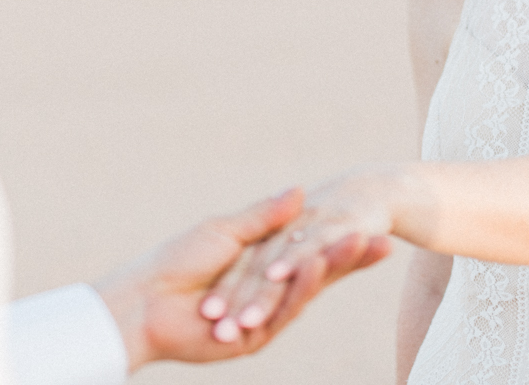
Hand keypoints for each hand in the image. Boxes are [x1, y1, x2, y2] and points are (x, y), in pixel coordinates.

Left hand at [95, 187, 391, 368]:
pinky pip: (284, 311)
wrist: (145, 300)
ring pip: (306, 292)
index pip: (310, 253)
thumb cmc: (179, 260)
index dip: (339, 243)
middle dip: (349, 257)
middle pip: (317, 274)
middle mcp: (268, 294)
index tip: (371, 226)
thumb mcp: (226, 231)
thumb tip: (299, 191)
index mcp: (263, 268)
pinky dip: (302, 287)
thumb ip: (265, 218)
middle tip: (382, 238)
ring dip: (333, 267)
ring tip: (360, 245)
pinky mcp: (254, 337)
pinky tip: (318, 267)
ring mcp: (264, 316)